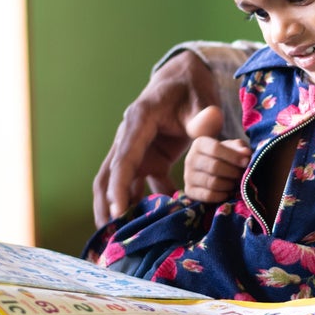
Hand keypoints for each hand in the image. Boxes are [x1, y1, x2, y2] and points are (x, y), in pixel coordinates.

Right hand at [93, 52, 220, 225]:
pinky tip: (154, 222)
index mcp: (139, 120)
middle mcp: (130, 136)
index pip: (124, 158)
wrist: (185, 76)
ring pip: (118, 183)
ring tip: (119, 238)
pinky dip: (143, 202)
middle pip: (108, 175)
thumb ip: (204, 116)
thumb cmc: (191, 86)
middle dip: (106, 205)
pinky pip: (140, 184)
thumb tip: (208, 124)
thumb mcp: (200, 97)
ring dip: (119, 208)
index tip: (118, 212)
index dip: (120, 186)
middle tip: (108, 236)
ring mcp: (136, 149)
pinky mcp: (147, 158)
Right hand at [182, 106, 250, 203]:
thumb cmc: (226, 155)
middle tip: (242, 175)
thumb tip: (246, 154)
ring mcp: (187, 176)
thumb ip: (240, 148)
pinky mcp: (189, 190)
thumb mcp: (233, 147)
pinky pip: (207, 196)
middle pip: (214, 167)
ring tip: (235, 183)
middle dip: (233, 172)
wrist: (212, 167)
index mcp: (199, 143)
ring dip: (229, 185)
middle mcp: (190, 159)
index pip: (215, 149)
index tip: (246, 162)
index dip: (233, 156)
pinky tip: (227, 192)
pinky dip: (221, 196)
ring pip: (212, 183)